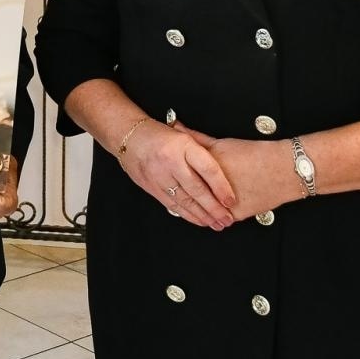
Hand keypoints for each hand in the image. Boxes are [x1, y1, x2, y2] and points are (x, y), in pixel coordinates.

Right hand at [120, 118, 235, 229]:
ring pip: (184, 200)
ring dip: (202, 215)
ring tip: (217, 224)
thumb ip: (204, 150)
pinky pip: (172, 204)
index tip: (231, 201)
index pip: (207, 169)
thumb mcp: (185, 135)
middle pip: (196, 189)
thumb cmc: (160, 135)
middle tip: (227, 219)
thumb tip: (226, 172)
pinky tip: (199, 220)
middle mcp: (170, 161)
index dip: (221, 187)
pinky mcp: (151, 186)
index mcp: (183, 145)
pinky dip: (187, 215)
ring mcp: (158, 175)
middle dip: (214, 208)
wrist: (128, 136)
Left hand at [174, 124, 301, 221]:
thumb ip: (197, 138)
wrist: (286, 170)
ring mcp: (222, 204)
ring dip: (199, 207)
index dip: (174, 172)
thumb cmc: (256, 154)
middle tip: (177, 188)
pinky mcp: (234, 215)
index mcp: (205, 168)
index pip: (181, 173)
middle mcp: (211, 187)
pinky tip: (213, 210)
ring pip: (202, 209)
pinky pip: (219, 218)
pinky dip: (215, 215)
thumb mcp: (222, 143)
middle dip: (182, 191)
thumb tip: (176, 126)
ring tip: (196, 201)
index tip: (167, 171)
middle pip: (189, 192)